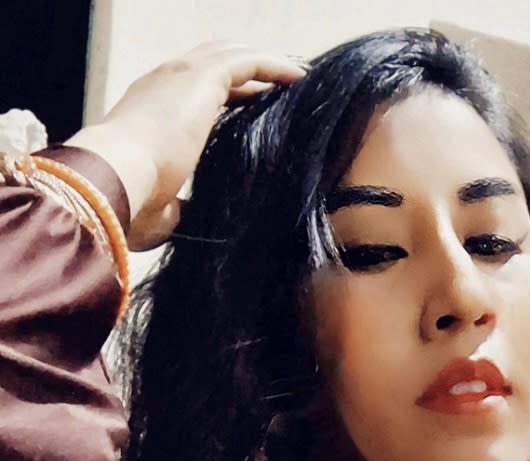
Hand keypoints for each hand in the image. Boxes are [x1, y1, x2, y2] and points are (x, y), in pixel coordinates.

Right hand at [67, 41, 305, 249]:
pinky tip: (298, 77)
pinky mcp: (200, 77)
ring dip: (263, 65)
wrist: (113, 180)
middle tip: (281, 88)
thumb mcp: (161, 207)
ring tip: (295, 78)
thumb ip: (178, 205)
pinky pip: (246, 61)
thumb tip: (187, 217)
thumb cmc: (130, 202)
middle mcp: (163, 85)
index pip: (193, 96)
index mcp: (151, 112)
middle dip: (246, 74)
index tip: (254, 112)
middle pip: (212, 66)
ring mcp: (180, 76)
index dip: (225, 99)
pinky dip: (273, 65)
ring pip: (229, 56)